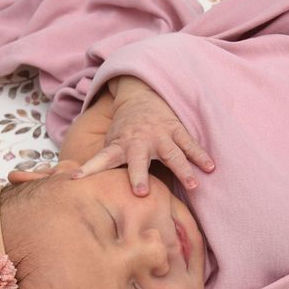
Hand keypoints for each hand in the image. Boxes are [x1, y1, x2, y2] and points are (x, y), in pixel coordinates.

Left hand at [71, 76, 214, 195]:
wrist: (141, 95)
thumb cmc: (124, 129)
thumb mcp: (109, 142)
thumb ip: (102, 164)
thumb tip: (77, 187)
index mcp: (120, 146)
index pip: (102, 159)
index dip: (91, 169)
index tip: (78, 179)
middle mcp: (140, 142)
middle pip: (139, 160)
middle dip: (138, 175)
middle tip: (140, 193)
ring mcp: (160, 135)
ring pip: (173, 154)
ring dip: (183, 169)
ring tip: (194, 186)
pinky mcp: (176, 130)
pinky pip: (190, 144)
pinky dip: (200, 155)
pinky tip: (211, 167)